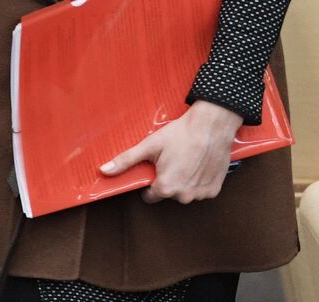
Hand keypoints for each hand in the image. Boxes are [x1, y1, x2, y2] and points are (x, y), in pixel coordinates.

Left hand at [100, 100, 242, 203]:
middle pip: (169, 193)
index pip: (151, 196)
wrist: (213, 123)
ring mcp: (201, 193)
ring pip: (186, 192)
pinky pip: (202, 190)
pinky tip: (201, 164)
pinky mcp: (214, 188)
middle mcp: (183, 195)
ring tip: (189, 160)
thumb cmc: (182, 133)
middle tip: (175, 159)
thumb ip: (126, 161)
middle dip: (170, 180)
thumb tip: (103, 171)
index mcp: (166, 188)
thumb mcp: (150, 145)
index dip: (153, 181)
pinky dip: (201, 180)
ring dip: (186, 181)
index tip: (159, 167)